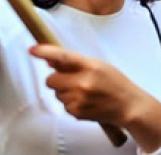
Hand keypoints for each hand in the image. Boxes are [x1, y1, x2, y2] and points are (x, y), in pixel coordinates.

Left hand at [31, 44, 156, 126]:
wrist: (128, 105)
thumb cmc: (115, 83)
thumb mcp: (99, 66)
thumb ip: (75, 63)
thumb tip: (51, 61)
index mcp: (91, 66)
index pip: (64, 57)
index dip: (46, 52)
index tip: (32, 49)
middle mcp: (83, 82)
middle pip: (50, 80)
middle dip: (57, 79)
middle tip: (70, 80)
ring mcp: (79, 99)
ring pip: (56, 94)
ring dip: (65, 92)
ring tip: (84, 92)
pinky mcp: (76, 112)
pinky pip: (63, 105)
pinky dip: (71, 103)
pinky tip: (85, 101)